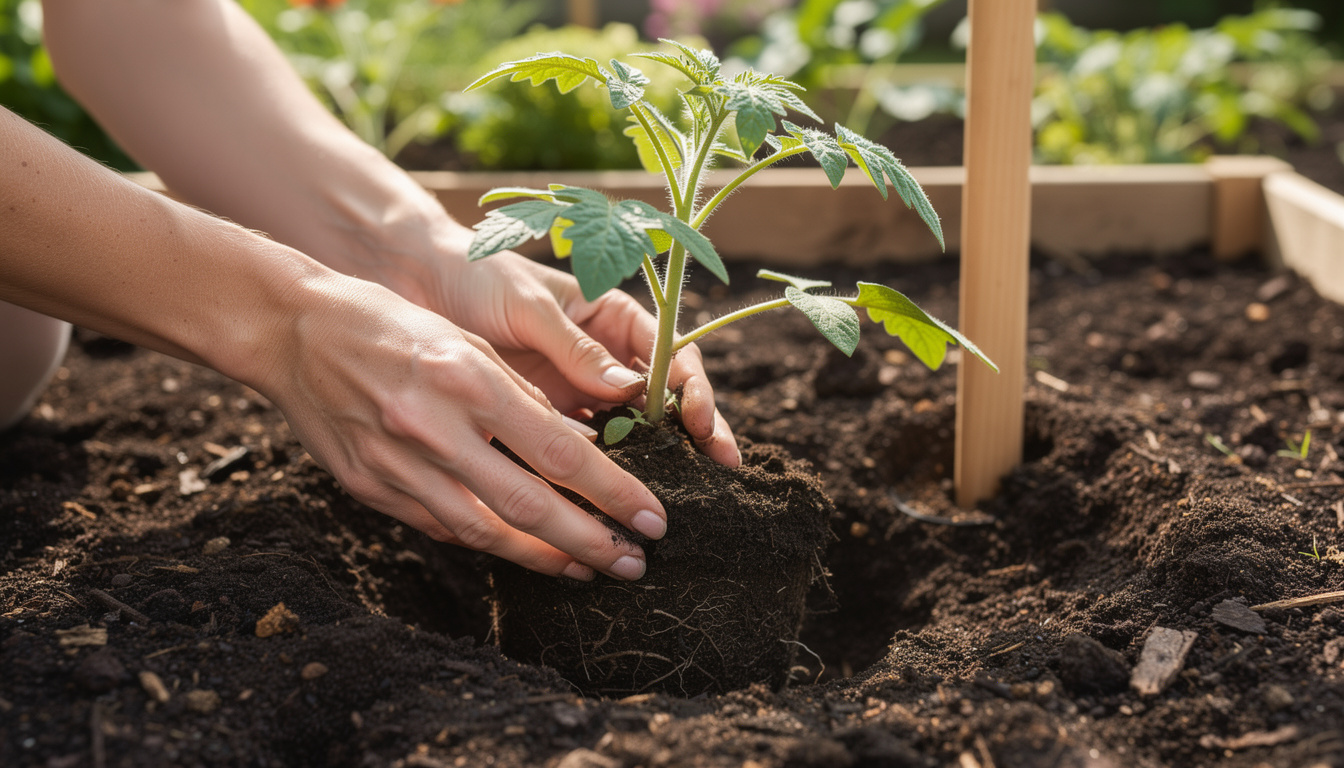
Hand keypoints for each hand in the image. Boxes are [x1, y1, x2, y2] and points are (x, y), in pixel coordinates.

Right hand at [255, 274, 669, 580]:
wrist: (292, 331)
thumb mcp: (468, 340)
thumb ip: (522, 397)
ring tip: (587, 570)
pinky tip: (522, 551)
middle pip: (529, 504)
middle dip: (590, 541)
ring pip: (484, 530)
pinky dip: (487, 542)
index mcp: (469, 380)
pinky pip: (440, 527)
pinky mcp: (370, 488)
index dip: (613, 493)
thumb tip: (581, 447)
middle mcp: (435, 428)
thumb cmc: (392, 324)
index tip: (652, 518)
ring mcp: (397, 465)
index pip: (560, 453)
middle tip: (634, 563)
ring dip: (543, 557)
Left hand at [422, 238, 740, 466]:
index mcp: (613, 317)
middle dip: (695, 433)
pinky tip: (612, 499)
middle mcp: (604, 358)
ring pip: (630, 430)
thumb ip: (576, 349)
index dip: (694, 389)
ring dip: (653, 460)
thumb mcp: (530, 307)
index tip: (701, 423)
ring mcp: (576, 392)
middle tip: (719, 467)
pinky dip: (598, 473)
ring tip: (675, 492)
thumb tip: (631, 389)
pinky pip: (580, 449)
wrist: (415, 282)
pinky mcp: (544, 418)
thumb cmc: (477, 276)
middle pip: (664, 400)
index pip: (672, 355)